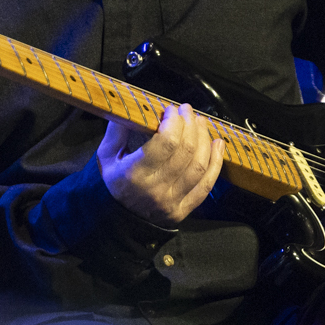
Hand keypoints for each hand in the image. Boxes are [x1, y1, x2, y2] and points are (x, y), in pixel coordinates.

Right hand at [99, 103, 224, 226]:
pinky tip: (217, 144)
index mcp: (134, 174)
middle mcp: (155, 189)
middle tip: (187, 111)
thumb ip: (118, 130)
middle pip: (185, 151)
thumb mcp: (106, 155)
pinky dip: (216, 163)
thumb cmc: (112, 182)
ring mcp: (171, 202)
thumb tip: (133, 104)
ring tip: (200, 123)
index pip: (165, 142)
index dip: (174, 122)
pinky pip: (206, 185)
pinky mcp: (183, 210)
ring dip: (204, 139)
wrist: (116, 220)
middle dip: (190, 125)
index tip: (171, 110)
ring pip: (198, 166)